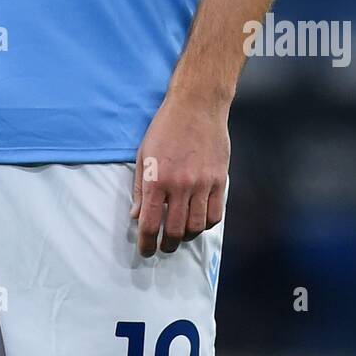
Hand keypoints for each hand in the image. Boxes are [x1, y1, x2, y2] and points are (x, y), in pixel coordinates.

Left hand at [130, 91, 229, 255]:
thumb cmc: (165, 128)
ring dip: (186, 236)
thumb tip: (137, 217)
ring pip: (196, 227)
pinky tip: (198, 221)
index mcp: (156, 179)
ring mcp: (202, 184)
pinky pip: (215, 214)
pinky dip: (206, 224)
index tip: (145, 250)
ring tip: (180, 235)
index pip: (150, 224)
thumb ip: (140, 189)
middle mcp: (179, 185)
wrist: (196, 106)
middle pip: (174, 231)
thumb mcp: (144, 155)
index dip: (146, 243)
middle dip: (166, 245)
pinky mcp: (219, 180)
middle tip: (163, 246)